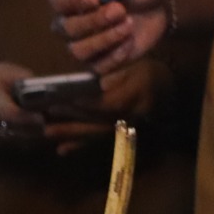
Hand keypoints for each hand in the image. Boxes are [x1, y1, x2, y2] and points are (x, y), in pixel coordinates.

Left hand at [42, 60, 162, 149]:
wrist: (166, 89)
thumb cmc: (147, 71)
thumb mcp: (136, 63)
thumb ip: (119, 72)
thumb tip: (101, 83)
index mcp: (137, 94)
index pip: (111, 104)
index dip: (89, 104)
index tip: (66, 100)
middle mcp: (131, 115)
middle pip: (100, 123)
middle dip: (73, 121)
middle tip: (48, 117)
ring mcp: (126, 127)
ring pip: (97, 134)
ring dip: (72, 135)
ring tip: (48, 133)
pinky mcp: (119, 133)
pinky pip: (99, 141)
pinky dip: (80, 145)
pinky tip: (62, 149)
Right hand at [48, 0, 170, 71]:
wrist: (158, 9)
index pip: (58, 0)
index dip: (73, 0)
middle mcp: (69, 23)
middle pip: (68, 28)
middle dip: (94, 20)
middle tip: (120, 10)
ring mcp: (82, 45)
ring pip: (78, 51)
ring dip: (104, 39)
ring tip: (128, 25)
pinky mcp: (98, 63)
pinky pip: (97, 67)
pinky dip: (114, 57)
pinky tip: (130, 43)